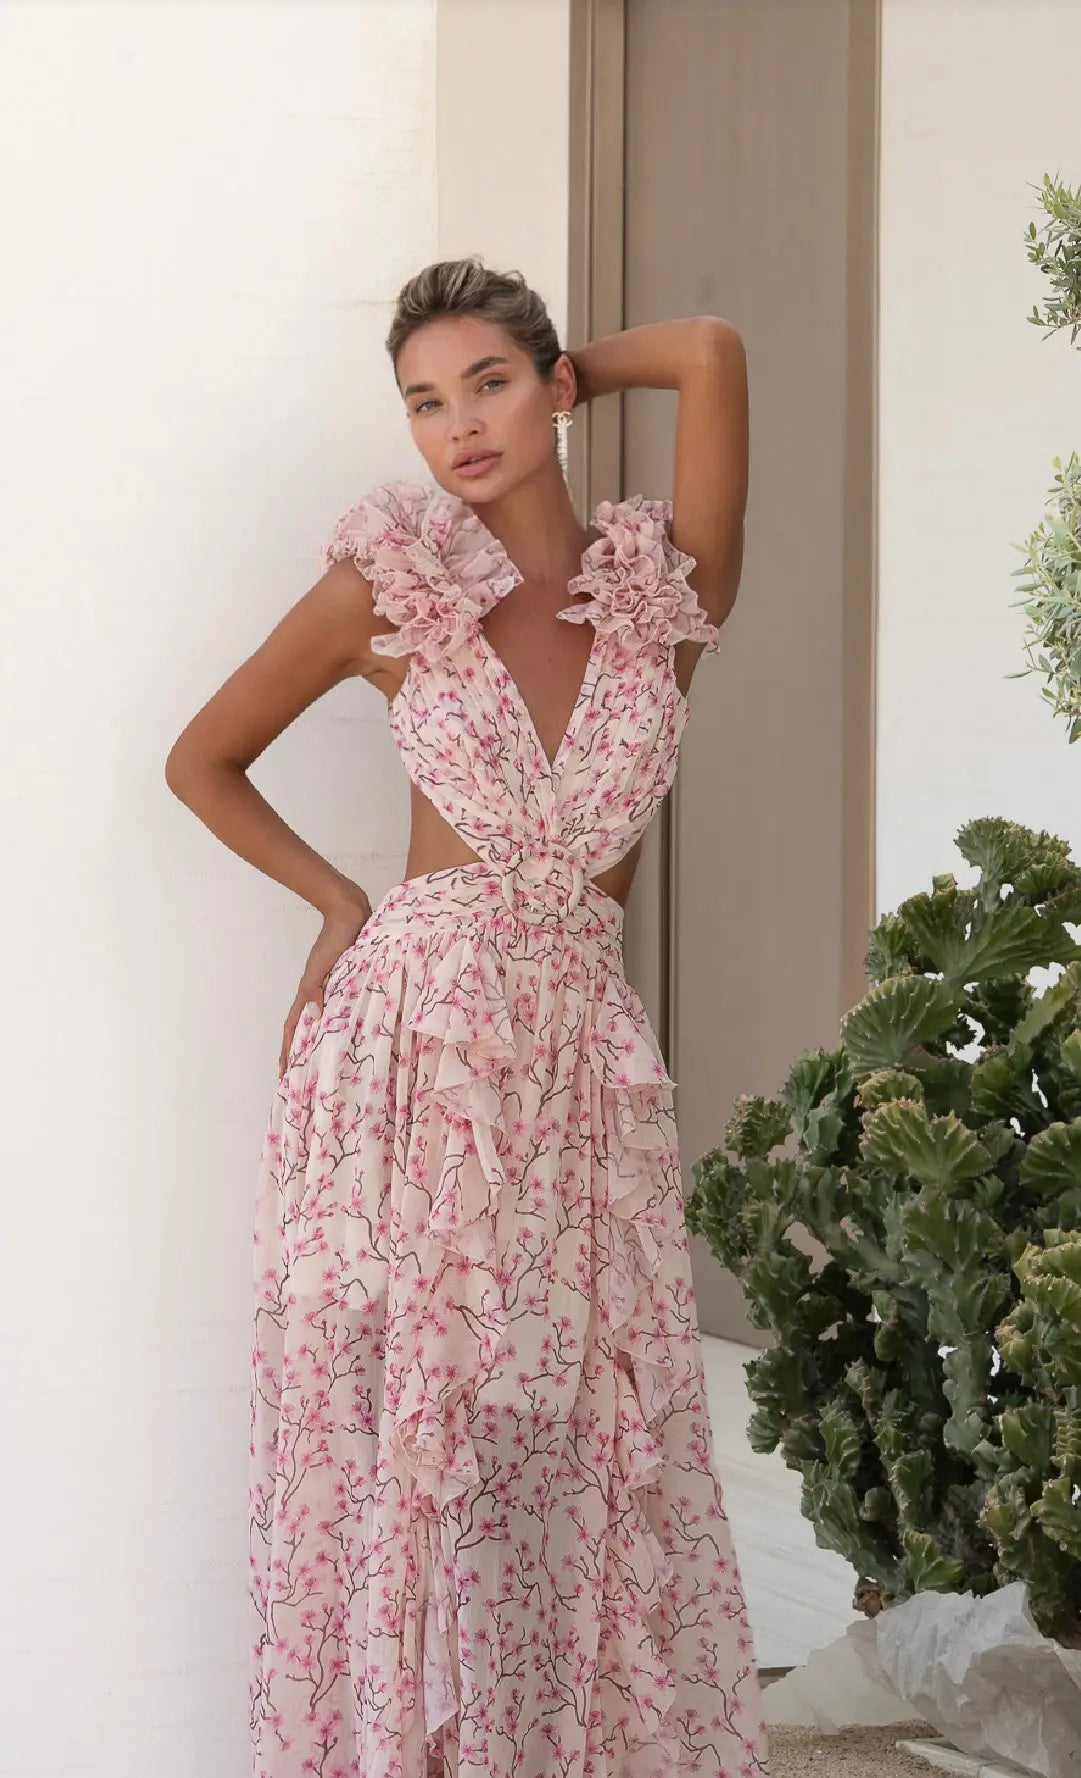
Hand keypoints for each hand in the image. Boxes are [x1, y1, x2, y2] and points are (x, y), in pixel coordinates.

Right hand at [278, 892, 371, 1077]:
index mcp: (309, 992)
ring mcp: (333, 989)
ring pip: (324, 1023)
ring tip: (323, 1064)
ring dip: (320, 1042)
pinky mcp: (350, 982)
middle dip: (300, 1053)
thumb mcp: (321, 966)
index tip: (282, 1073)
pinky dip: (341, 1025)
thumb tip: (315, 1016)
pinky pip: (342, 1010)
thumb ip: (315, 989)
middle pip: (306, 1030)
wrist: (350, 916)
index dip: (287, 1051)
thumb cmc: (335, 941)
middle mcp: (319, 994)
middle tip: (300, 1079)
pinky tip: (349, 1037)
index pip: (293, 1028)